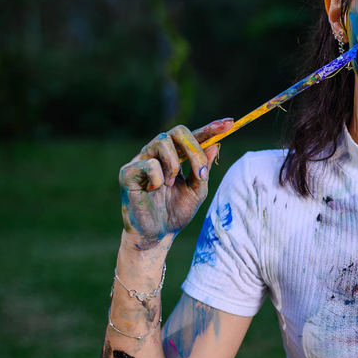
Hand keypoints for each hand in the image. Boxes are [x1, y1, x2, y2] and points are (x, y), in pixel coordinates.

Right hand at [118, 119, 231, 249]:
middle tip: (201, 172)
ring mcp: (141, 160)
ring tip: (171, 184)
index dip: (210, 129)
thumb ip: (204, 169)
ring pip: (162, 142)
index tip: (230, 123)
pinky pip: (148, 163)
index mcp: (176, 156)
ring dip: (174, 165)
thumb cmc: (176, 212)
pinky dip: (158, 177)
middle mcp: (158, 154)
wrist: (157, 234)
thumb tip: (216, 145)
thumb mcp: (197, 190)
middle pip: (177, 131)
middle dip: (194, 148)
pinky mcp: (127, 172)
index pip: (193, 136)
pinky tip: (155, 189)